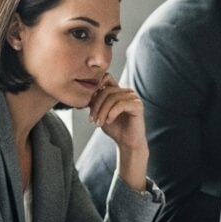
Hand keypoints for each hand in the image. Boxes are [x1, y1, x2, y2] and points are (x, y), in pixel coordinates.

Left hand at [88, 74, 149, 191]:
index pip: (106, 78)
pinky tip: (109, 121)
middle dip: (96, 106)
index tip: (87, 104)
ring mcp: (134, 97)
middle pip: (106, 90)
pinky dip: (112, 113)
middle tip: (92, 120)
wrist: (127, 142)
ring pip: (113, 98)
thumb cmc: (114, 128)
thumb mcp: (100, 113)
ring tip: (99, 123)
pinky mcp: (138, 105)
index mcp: (118, 90)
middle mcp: (127, 91)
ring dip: (102, 112)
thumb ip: (94, 102)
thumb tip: (82, 95)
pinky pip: (121, 104)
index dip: (95, 88)